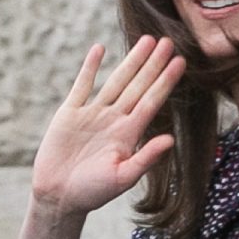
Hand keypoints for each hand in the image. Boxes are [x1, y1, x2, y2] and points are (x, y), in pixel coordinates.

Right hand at [29, 37, 184, 221]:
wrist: (58, 197)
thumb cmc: (92, 193)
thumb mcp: (122, 177)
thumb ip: (145, 158)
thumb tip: (170, 139)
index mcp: (129, 134)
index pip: (151, 101)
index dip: (165, 81)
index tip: (180, 62)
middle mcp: (114, 120)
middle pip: (138, 86)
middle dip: (153, 64)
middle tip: (169, 41)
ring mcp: (92, 114)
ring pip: (116, 81)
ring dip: (131, 61)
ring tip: (146, 40)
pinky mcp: (70, 114)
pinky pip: (82, 85)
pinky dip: (90, 67)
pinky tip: (99, 49)